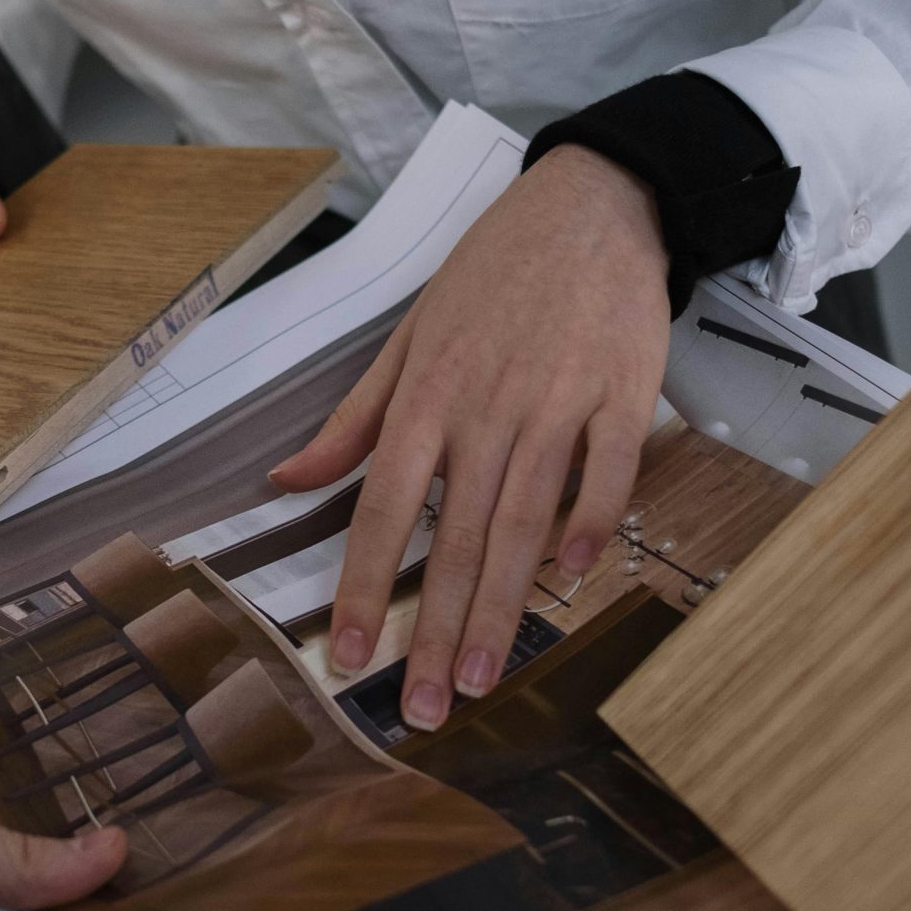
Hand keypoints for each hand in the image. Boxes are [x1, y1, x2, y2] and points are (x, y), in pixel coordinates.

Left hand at [269, 144, 669, 728]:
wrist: (593, 203)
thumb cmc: (494, 273)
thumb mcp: (409, 337)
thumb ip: (355, 419)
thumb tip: (287, 480)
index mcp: (427, 395)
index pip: (384, 507)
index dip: (366, 586)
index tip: (351, 656)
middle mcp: (486, 406)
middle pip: (457, 536)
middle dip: (436, 629)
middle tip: (424, 708)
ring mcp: (558, 400)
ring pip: (525, 521)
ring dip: (502, 607)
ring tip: (482, 678)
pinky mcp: (624, 392)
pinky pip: (607, 472)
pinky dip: (591, 525)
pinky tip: (573, 579)